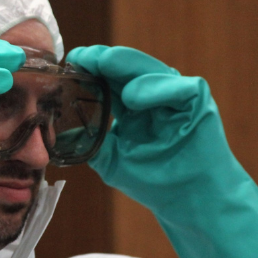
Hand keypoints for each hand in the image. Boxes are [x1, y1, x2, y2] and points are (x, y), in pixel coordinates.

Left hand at [67, 45, 226, 209]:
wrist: (189, 201)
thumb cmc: (156, 181)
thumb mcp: (112, 161)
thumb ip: (89, 143)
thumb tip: (58, 134)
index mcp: (134, 106)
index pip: (110, 80)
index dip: (90, 69)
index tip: (69, 62)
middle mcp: (155, 95)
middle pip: (127, 69)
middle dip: (102, 60)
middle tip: (80, 55)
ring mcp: (177, 95)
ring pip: (149, 70)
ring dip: (123, 66)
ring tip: (100, 63)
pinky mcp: (198, 101)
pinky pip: (176, 87)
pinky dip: (154, 89)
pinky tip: (132, 96)